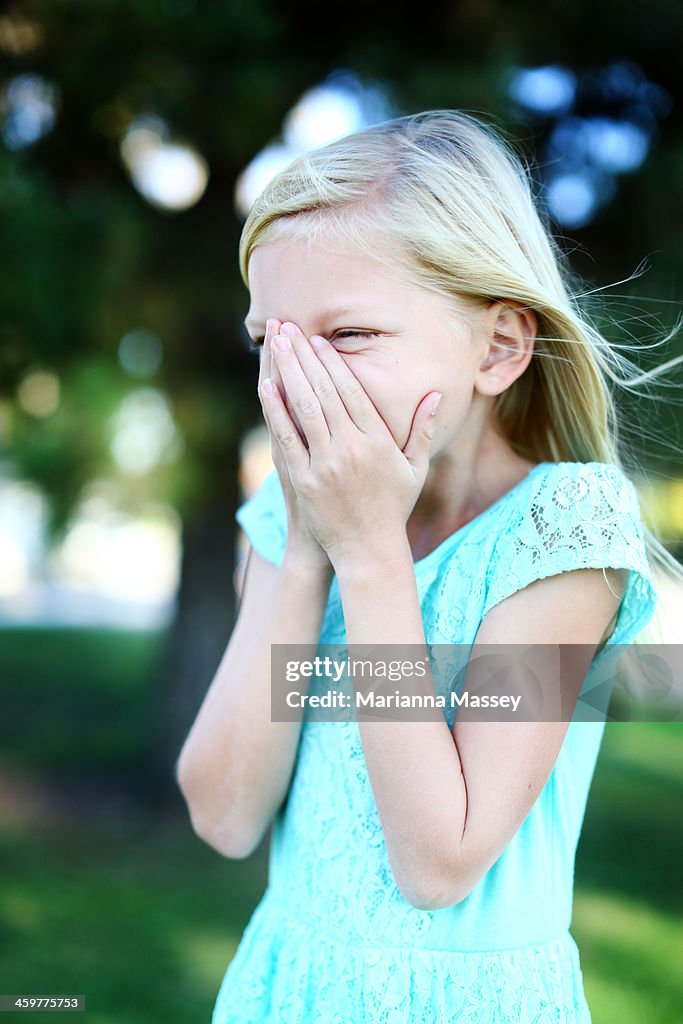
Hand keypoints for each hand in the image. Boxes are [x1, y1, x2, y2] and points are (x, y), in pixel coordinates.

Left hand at [260, 321, 441, 567]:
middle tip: (288, 329)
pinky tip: (266, 386)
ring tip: (275, 345)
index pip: (351, 392)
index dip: (332, 363)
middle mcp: (350, 448)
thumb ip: (422, 430)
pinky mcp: (304, 479)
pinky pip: (287, 437)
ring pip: (303, 408)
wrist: (368, 550)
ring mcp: (325, 464)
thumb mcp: (414, 469)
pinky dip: (275, 410)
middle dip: (304, 357)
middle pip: (323, 392)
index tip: (318, 340)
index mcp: (377, 442)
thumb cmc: (393, 508)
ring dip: (287, 372)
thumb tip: (436, 395)